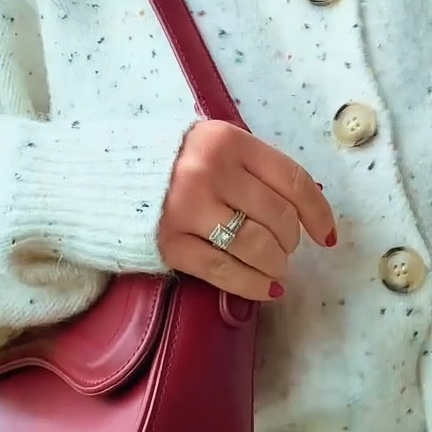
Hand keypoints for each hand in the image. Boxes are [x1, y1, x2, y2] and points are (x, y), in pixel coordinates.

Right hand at [157, 121, 335, 301]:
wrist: (104, 178)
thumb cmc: (170, 162)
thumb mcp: (214, 147)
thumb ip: (255, 169)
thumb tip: (309, 204)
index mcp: (228, 141)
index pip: (292, 181)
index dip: (318, 214)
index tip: (327, 236)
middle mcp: (209, 172)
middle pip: (278, 218)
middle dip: (291, 242)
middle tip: (285, 249)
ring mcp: (187, 209)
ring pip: (256, 247)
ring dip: (276, 265)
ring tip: (275, 268)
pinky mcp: (170, 243)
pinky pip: (225, 271)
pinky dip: (254, 285)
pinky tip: (266, 289)